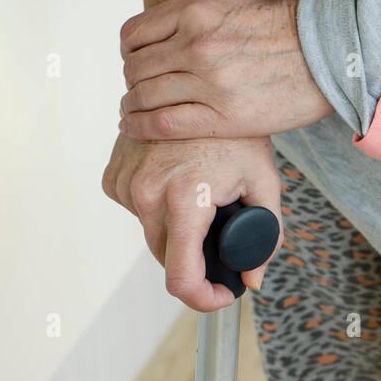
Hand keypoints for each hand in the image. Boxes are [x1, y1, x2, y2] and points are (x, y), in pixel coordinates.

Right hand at [101, 132, 281, 310]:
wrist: (199, 81)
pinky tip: (176, 185)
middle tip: (221, 236)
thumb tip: (252, 280)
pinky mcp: (115, 176)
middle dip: (196, 260)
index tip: (221, 294)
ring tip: (200, 199)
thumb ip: (266, 236)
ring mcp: (126, 184)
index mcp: (184, 199)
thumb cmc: (236, 130)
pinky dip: (156, 211)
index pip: (181, 279)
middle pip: (169, 260)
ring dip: (176, 233)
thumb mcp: (263, 182)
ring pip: (152, 237)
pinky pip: (136, 213)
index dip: (204, 299)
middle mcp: (147, 194)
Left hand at [118, 0, 333, 141]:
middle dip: (130, 82)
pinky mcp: (221, 117)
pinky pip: (163, 123)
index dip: (127, 53)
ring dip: (132, 106)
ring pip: (146, 96)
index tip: (132, 64)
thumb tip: (176, 40)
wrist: (322, 56)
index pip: (136, 34)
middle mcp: (195, 44)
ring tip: (130, 113)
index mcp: (195, 12)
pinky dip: (140, 127)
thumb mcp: (232, 8)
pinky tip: (131, 128)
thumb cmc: (283, 35)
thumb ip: (199, 22)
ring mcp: (207, 81)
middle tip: (133, 94)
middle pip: (137, 67)